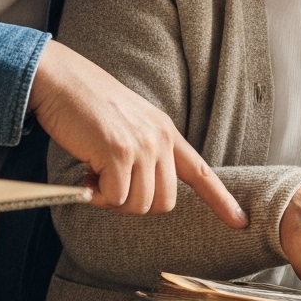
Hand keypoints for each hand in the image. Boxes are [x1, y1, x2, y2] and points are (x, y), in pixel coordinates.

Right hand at [27, 41, 244, 226]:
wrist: (59, 79)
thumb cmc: (85, 104)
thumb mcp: (128, 123)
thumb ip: (144, 151)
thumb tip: (142, 191)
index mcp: (165, 132)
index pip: (201, 171)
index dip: (221, 200)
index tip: (240, 221)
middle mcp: (159, 139)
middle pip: (164, 202)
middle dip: (135, 205)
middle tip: (109, 187)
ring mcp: (141, 146)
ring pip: (139, 205)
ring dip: (113, 202)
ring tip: (95, 177)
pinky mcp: (118, 153)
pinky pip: (114, 199)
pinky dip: (96, 197)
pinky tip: (86, 174)